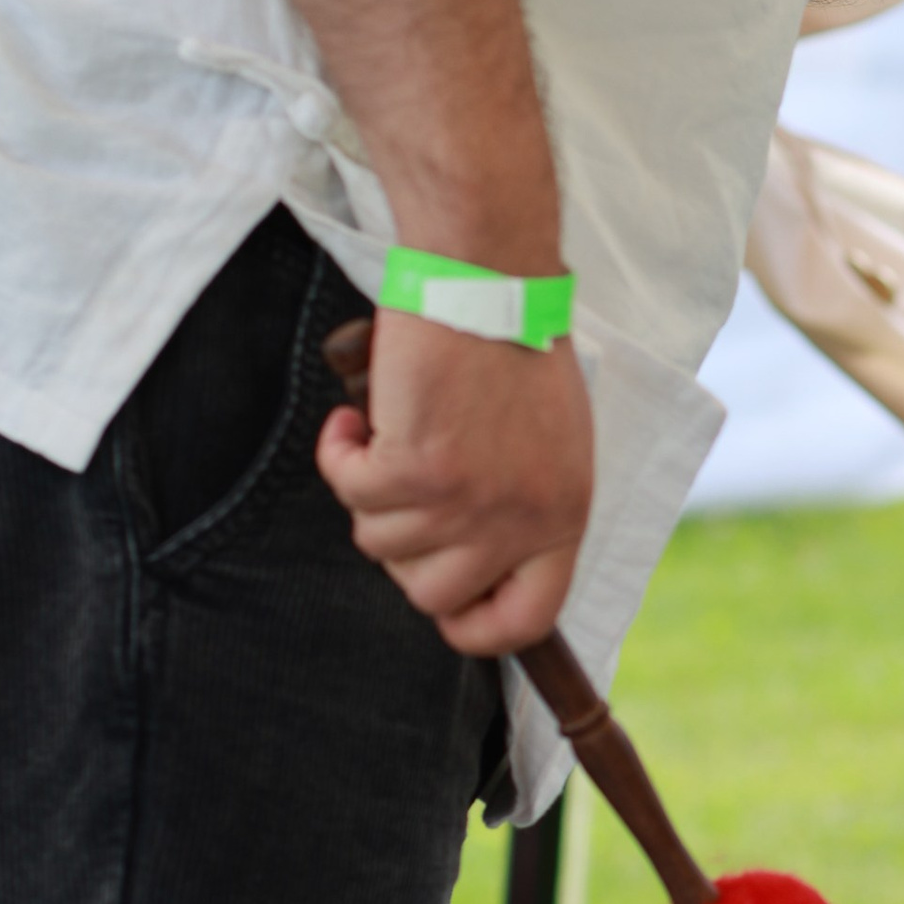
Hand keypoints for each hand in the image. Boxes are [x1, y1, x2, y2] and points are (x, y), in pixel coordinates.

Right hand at [318, 309, 591, 654]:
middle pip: (431, 595)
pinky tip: (357, 418)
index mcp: (564, 515)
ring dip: (369, 490)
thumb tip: (469, 565)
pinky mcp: (417, 465)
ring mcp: (468, 499)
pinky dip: (340, 452)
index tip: (445, 600)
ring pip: (379, 543)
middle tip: (403, 487)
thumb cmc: (514, 349)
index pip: (526, 620)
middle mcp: (521, 518)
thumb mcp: (549, 447)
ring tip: (390, 432)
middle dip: (402, 548)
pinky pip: (349, 491)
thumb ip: (520, 510)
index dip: (474, 627)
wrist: (489, 276)